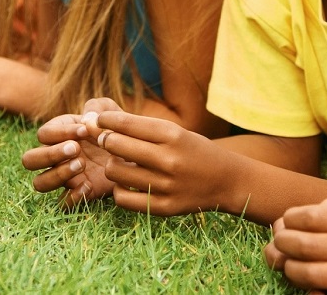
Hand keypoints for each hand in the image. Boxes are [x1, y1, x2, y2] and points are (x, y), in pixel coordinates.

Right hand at [21, 97, 121, 207]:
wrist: (134, 152)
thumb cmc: (117, 128)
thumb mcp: (110, 111)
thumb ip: (97, 108)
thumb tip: (86, 120)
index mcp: (59, 133)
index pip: (44, 134)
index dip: (60, 133)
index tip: (85, 131)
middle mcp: (56, 156)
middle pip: (29, 160)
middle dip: (49, 154)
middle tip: (76, 149)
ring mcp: (65, 176)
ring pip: (40, 183)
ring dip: (57, 174)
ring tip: (82, 165)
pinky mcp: (78, 193)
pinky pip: (62, 202)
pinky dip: (73, 196)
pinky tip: (90, 185)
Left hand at [94, 110, 230, 215]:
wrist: (226, 181)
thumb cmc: (195, 151)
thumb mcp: (176, 132)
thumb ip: (142, 129)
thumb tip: (102, 124)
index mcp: (173, 135)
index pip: (125, 123)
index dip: (105, 120)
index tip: (100, 120)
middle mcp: (169, 159)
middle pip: (115, 145)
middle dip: (105, 140)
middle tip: (108, 141)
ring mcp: (166, 185)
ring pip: (114, 172)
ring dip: (112, 165)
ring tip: (121, 163)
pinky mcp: (163, 207)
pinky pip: (122, 198)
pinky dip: (119, 189)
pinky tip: (127, 183)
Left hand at [265, 199, 326, 293]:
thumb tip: (299, 216)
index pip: (313, 216)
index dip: (290, 219)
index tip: (285, 222)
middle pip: (306, 246)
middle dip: (282, 244)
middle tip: (277, 244)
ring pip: (312, 276)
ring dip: (291, 270)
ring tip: (288, 265)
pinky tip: (312, 289)